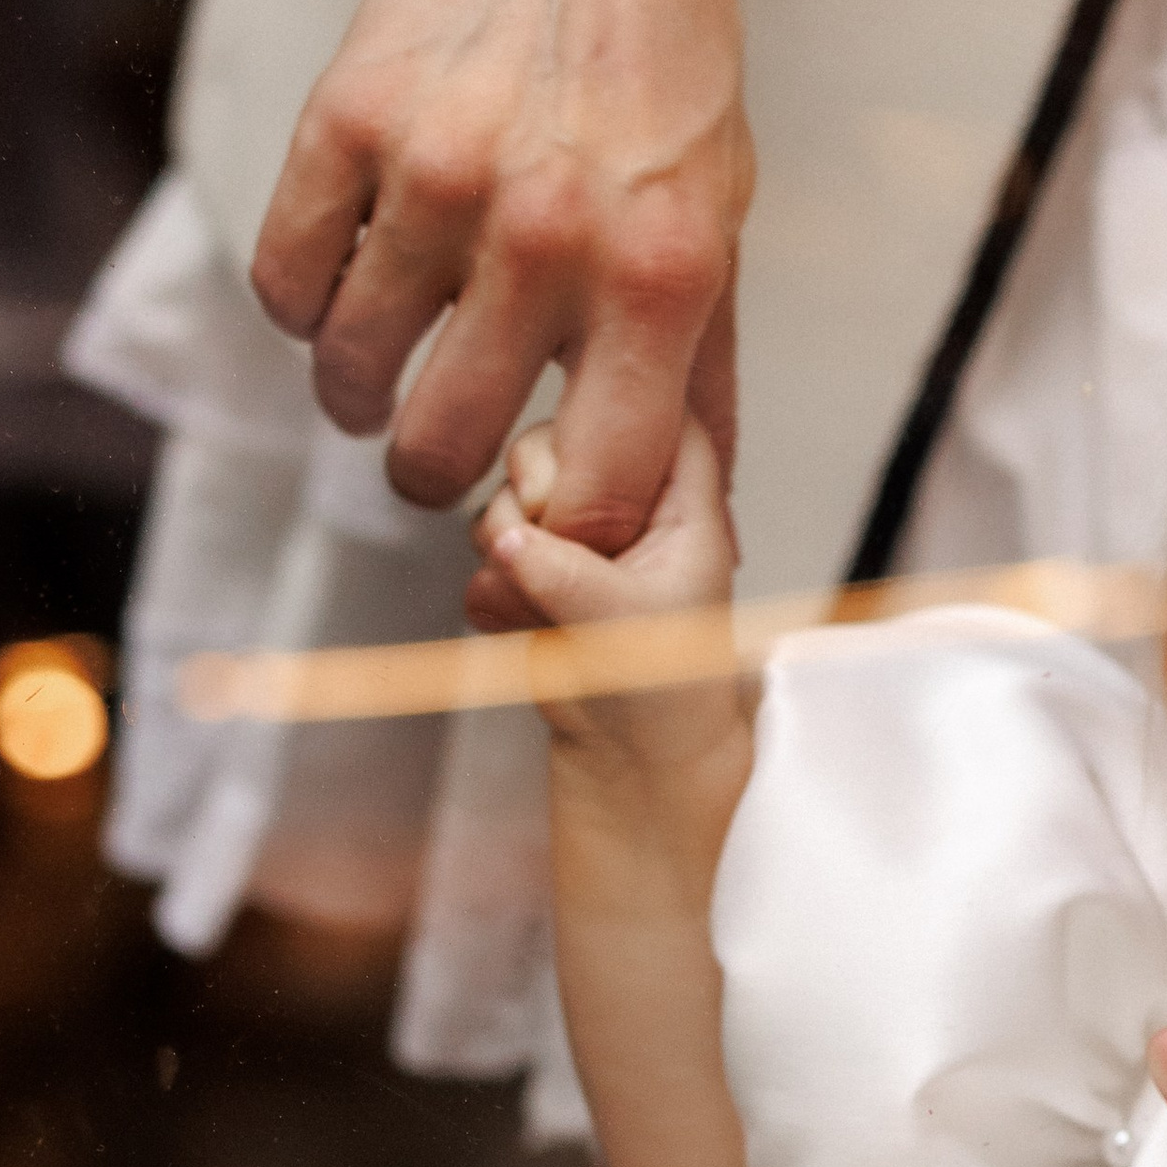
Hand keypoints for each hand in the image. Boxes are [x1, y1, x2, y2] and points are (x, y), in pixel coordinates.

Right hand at [252, 0, 751, 547]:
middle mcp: (547, 236)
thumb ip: (699, 380)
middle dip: (432, 475)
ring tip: (375, 388)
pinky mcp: (350, 119)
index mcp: (655, 282)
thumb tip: (702, 519)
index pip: (595, 491)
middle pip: (445, 448)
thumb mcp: (719, 234)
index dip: (557, 538)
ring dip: (357, 402)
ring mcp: (439, 175)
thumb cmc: (666, 86)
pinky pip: (287, 281)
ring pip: (351, 376)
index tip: (531, 516)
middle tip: (434, 450)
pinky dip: (302, 314)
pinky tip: (339, 300)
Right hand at [471, 416, 736, 745]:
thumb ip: (569, 574)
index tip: (587, 452)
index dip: (620, 415)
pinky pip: (485, 544)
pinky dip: (494, 587)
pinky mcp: (532, 564)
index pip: (661, 412)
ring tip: (545, 605)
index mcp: (682, 505)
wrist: (634, 753)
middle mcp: (625, 504)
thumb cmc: (672, 695)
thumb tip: (509, 537)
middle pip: (562, 434)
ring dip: (509, 547)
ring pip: (512, 486)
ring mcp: (574, 531)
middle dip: (539, 491)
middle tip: (558, 548)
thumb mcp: (628, 626)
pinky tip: (526, 622)